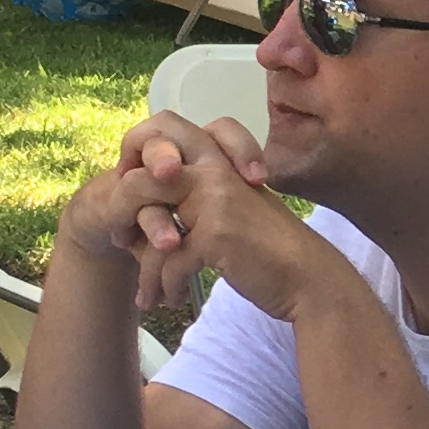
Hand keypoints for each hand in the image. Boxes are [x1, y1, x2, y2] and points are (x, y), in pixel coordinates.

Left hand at [87, 111, 332, 322]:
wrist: (309, 279)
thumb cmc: (270, 248)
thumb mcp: (234, 207)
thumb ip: (198, 194)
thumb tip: (146, 198)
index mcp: (220, 157)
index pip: (165, 128)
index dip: (137, 153)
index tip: (130, 193)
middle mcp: (215, 169)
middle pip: (139, 179)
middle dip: (119, 215)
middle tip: (121, 244)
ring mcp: (214, 200)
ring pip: (149, 227)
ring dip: (144, 269)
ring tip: (147, 294)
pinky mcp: (215, 235)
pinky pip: (168, 261)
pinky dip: (164, 287)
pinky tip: (170, 301)